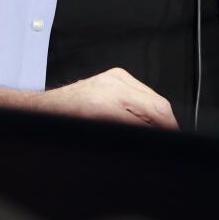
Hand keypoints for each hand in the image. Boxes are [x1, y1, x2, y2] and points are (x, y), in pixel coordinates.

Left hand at [35, 67, 178, 129]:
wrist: (44, 111)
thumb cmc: (63, 124)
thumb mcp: (99, 135)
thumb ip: (132, 133)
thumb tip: (155, 138)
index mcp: (109, 100)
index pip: (156, 112)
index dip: (170, 130)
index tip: (175, 142)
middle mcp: (114, 83)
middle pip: (158, 104)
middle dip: (165, 125)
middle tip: (168, 142)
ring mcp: (115, 77)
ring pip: (152, 98)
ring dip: (156, 117)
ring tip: (152, 134)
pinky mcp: (115, 77)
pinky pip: (141, 93)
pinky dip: (145, 109)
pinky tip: (140, 122)